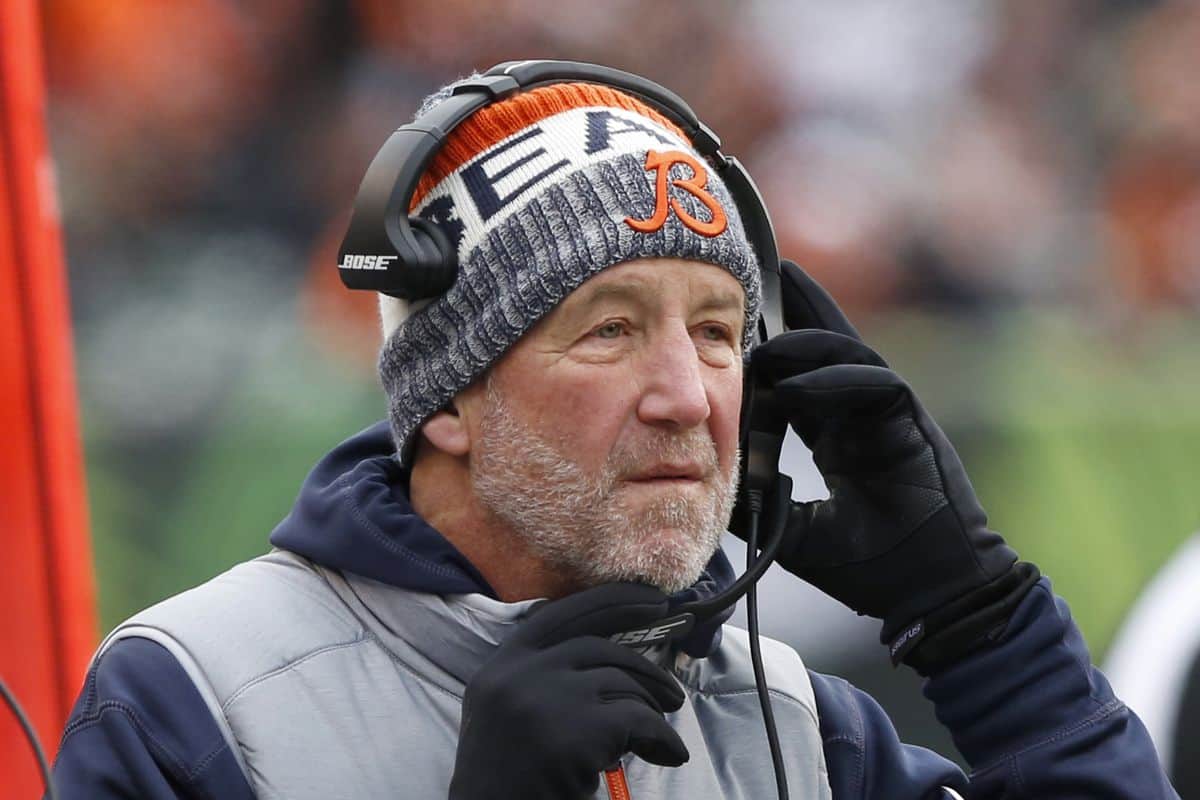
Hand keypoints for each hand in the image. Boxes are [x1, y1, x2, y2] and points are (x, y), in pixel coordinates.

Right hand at [449, 583, 688, 798]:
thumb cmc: (507, 776)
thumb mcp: (505, 708)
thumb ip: (541, 673)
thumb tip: (607, 651)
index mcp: (502, 664)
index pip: (562, 614)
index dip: (612, 601)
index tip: (651, 599)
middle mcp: (520, 672)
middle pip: (598, 647)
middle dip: (645, 663)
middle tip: (673, 687)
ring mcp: (547, 697)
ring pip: (621, 683)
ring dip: (651, 706)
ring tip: (662, 729)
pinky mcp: (576, 731)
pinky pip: (638, 720)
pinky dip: (662, 737)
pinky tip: (670, 753)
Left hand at [735, 261, 1037, 672]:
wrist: (932, 594)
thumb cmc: (873, 567)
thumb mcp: (797, 533)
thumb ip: (761, 505)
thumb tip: (710, 486)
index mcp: (839, 439)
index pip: (801, 382)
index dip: (770, 359)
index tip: (736, 336)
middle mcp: (863, 419)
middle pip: (830, 349)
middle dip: (798, 311)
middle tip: (761, 281)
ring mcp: (890, 419)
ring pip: (850, 357)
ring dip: (806, 345)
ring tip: (762, 346)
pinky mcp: (913, 426)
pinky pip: (876, 385)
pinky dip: (835, 383)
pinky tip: (795, 391)